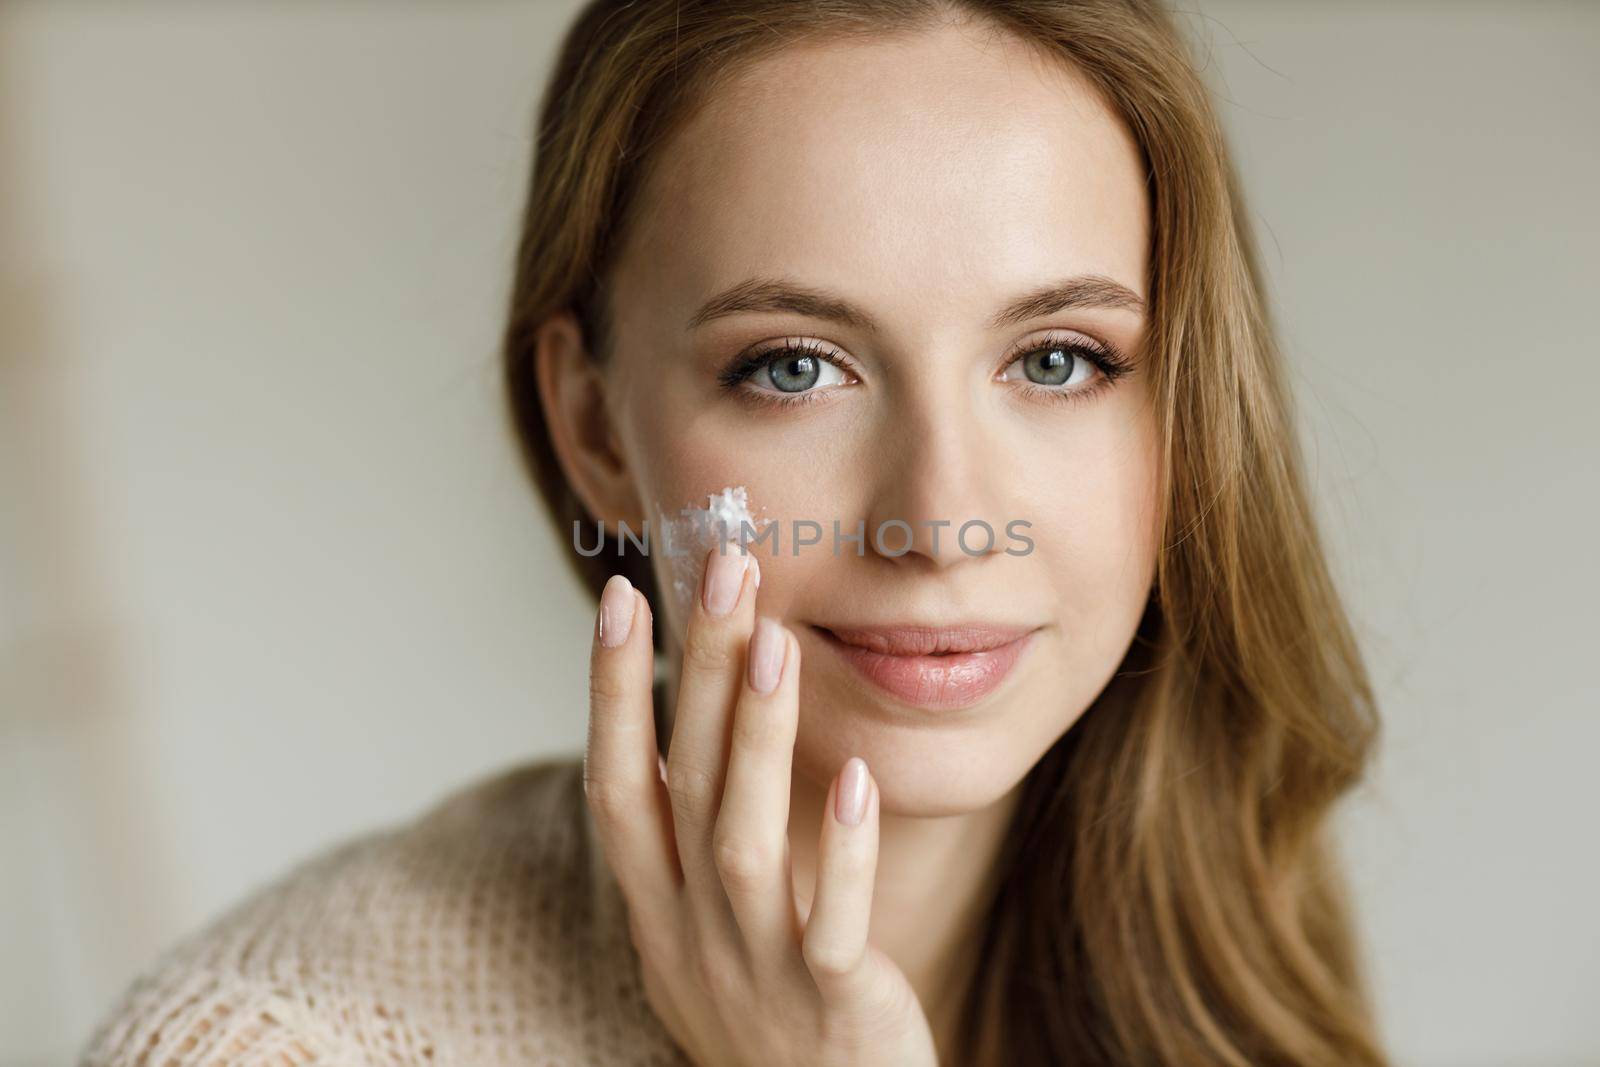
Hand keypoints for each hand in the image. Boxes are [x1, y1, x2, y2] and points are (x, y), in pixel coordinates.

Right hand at [583, 542, 940, 1066]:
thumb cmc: (761, 1011)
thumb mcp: (699, 927)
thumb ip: (692, 837)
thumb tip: (693, 718)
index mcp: (655, 905)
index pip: (616, 780)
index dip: (610, 690)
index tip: (622, 595)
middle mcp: (690, 931)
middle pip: (684, 783)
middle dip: (698, 671)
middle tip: (725, 568)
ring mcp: (756, 968)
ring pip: (742, 841)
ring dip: (757, 739)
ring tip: (776, 642)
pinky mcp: (831, 1003)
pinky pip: (831, 924)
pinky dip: (842, 853)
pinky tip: (859, 778)